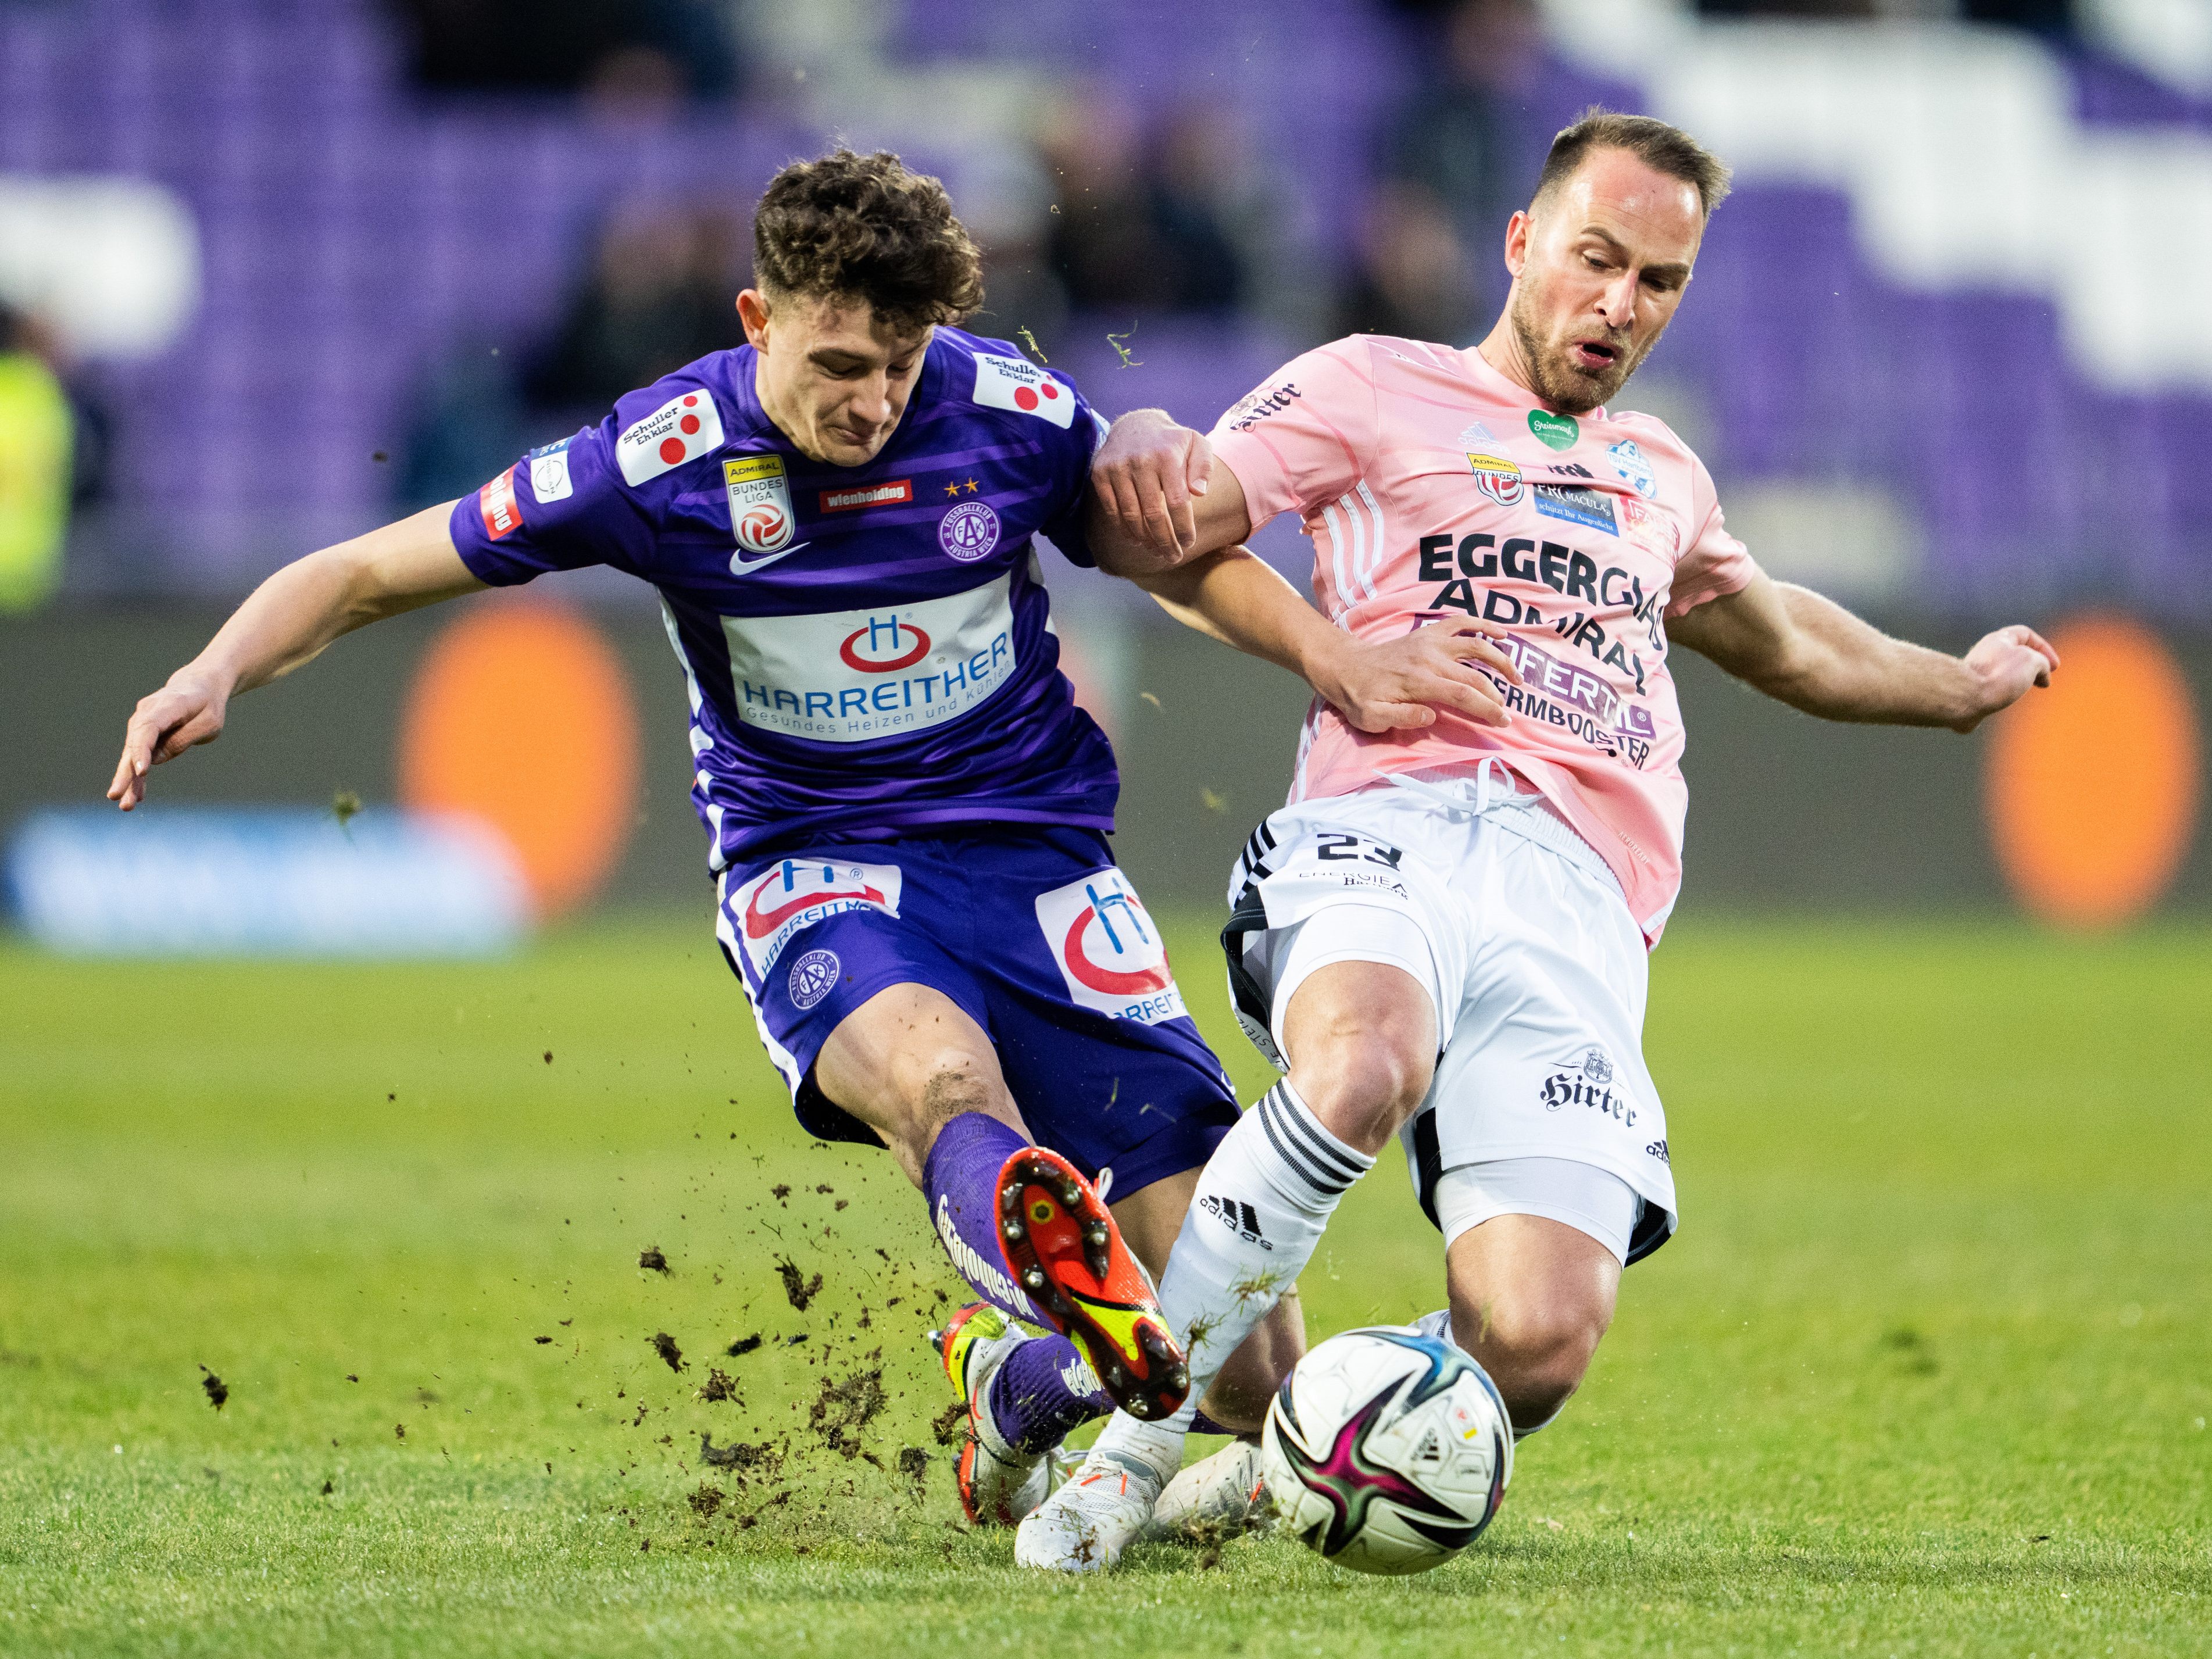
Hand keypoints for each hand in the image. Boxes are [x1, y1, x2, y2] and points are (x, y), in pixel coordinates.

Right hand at [107, 665, 231, 808]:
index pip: (149, 729)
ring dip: (128, 778)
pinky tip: (137, 795)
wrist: (200, 685)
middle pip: (134, 744)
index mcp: (167, 706)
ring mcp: (142, 721)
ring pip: (132, 752)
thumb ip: (183, 739)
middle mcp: (147, 712)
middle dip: (125, 772)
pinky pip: (139, 754)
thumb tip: (155, 760)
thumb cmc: (208, 705)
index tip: (142, 771)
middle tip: (116, 796)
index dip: (143, 750)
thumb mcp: (208, 723)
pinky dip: (138, 773)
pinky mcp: (143, 731)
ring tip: (126, 805)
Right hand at [1090, 408, 1211, 565]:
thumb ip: (1203, 467)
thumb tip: (1199, 492)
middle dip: (1165, 541)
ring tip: (1156, 551)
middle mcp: (1140, 460)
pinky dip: (1124, 529)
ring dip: (1145, 539)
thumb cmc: (1172, 441)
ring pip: (1131, 516)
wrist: (1135, 424)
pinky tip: (1136, 539)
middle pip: (1153, 514)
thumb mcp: (1196, 444)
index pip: (1178, 502)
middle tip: (1173, 557)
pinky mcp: (1100, 474)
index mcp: (1167, 455)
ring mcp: (1117, 467)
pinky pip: (1112, 510)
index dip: (1183, 527)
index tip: (1188, 543)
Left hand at [1314, 619, 1524, 733]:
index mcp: (1418, 681)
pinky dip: (1484, 625)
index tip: (1502, 722)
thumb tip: (1431, 714)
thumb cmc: (1359, 697)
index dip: (1486, 709)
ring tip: (1516, 679)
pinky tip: (1502, 634)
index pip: (1462, 695)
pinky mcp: (1430, 633)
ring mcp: (1431, 641)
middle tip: (1507, 713)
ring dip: (1500, 661)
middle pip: (1474, 675)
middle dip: (1496, 695)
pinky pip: (1462, 623)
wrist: (1346, 666)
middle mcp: (1429, 658)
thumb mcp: (1371, 717)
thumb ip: (1401, 717)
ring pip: (1476, 645)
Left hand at [1951, 624, 2058, 732]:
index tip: (2055, 667)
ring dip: (2019, 681)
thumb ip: (2042, 662)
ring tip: (2025, 691)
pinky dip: (2004, 695)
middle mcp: (1985, 653)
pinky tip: (2007, 702)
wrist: (1965, 698)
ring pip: (2004, 674)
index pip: (2025, 634)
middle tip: (2043, 680)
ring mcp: (1976, 673)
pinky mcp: (1970, 692)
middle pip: (2014, 654)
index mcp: (1998, 640)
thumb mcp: (2032, 660)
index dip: (2043, 648)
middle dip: (2033, 666)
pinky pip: (1992, 690)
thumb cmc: (1998, 676)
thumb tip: (2040, 677)